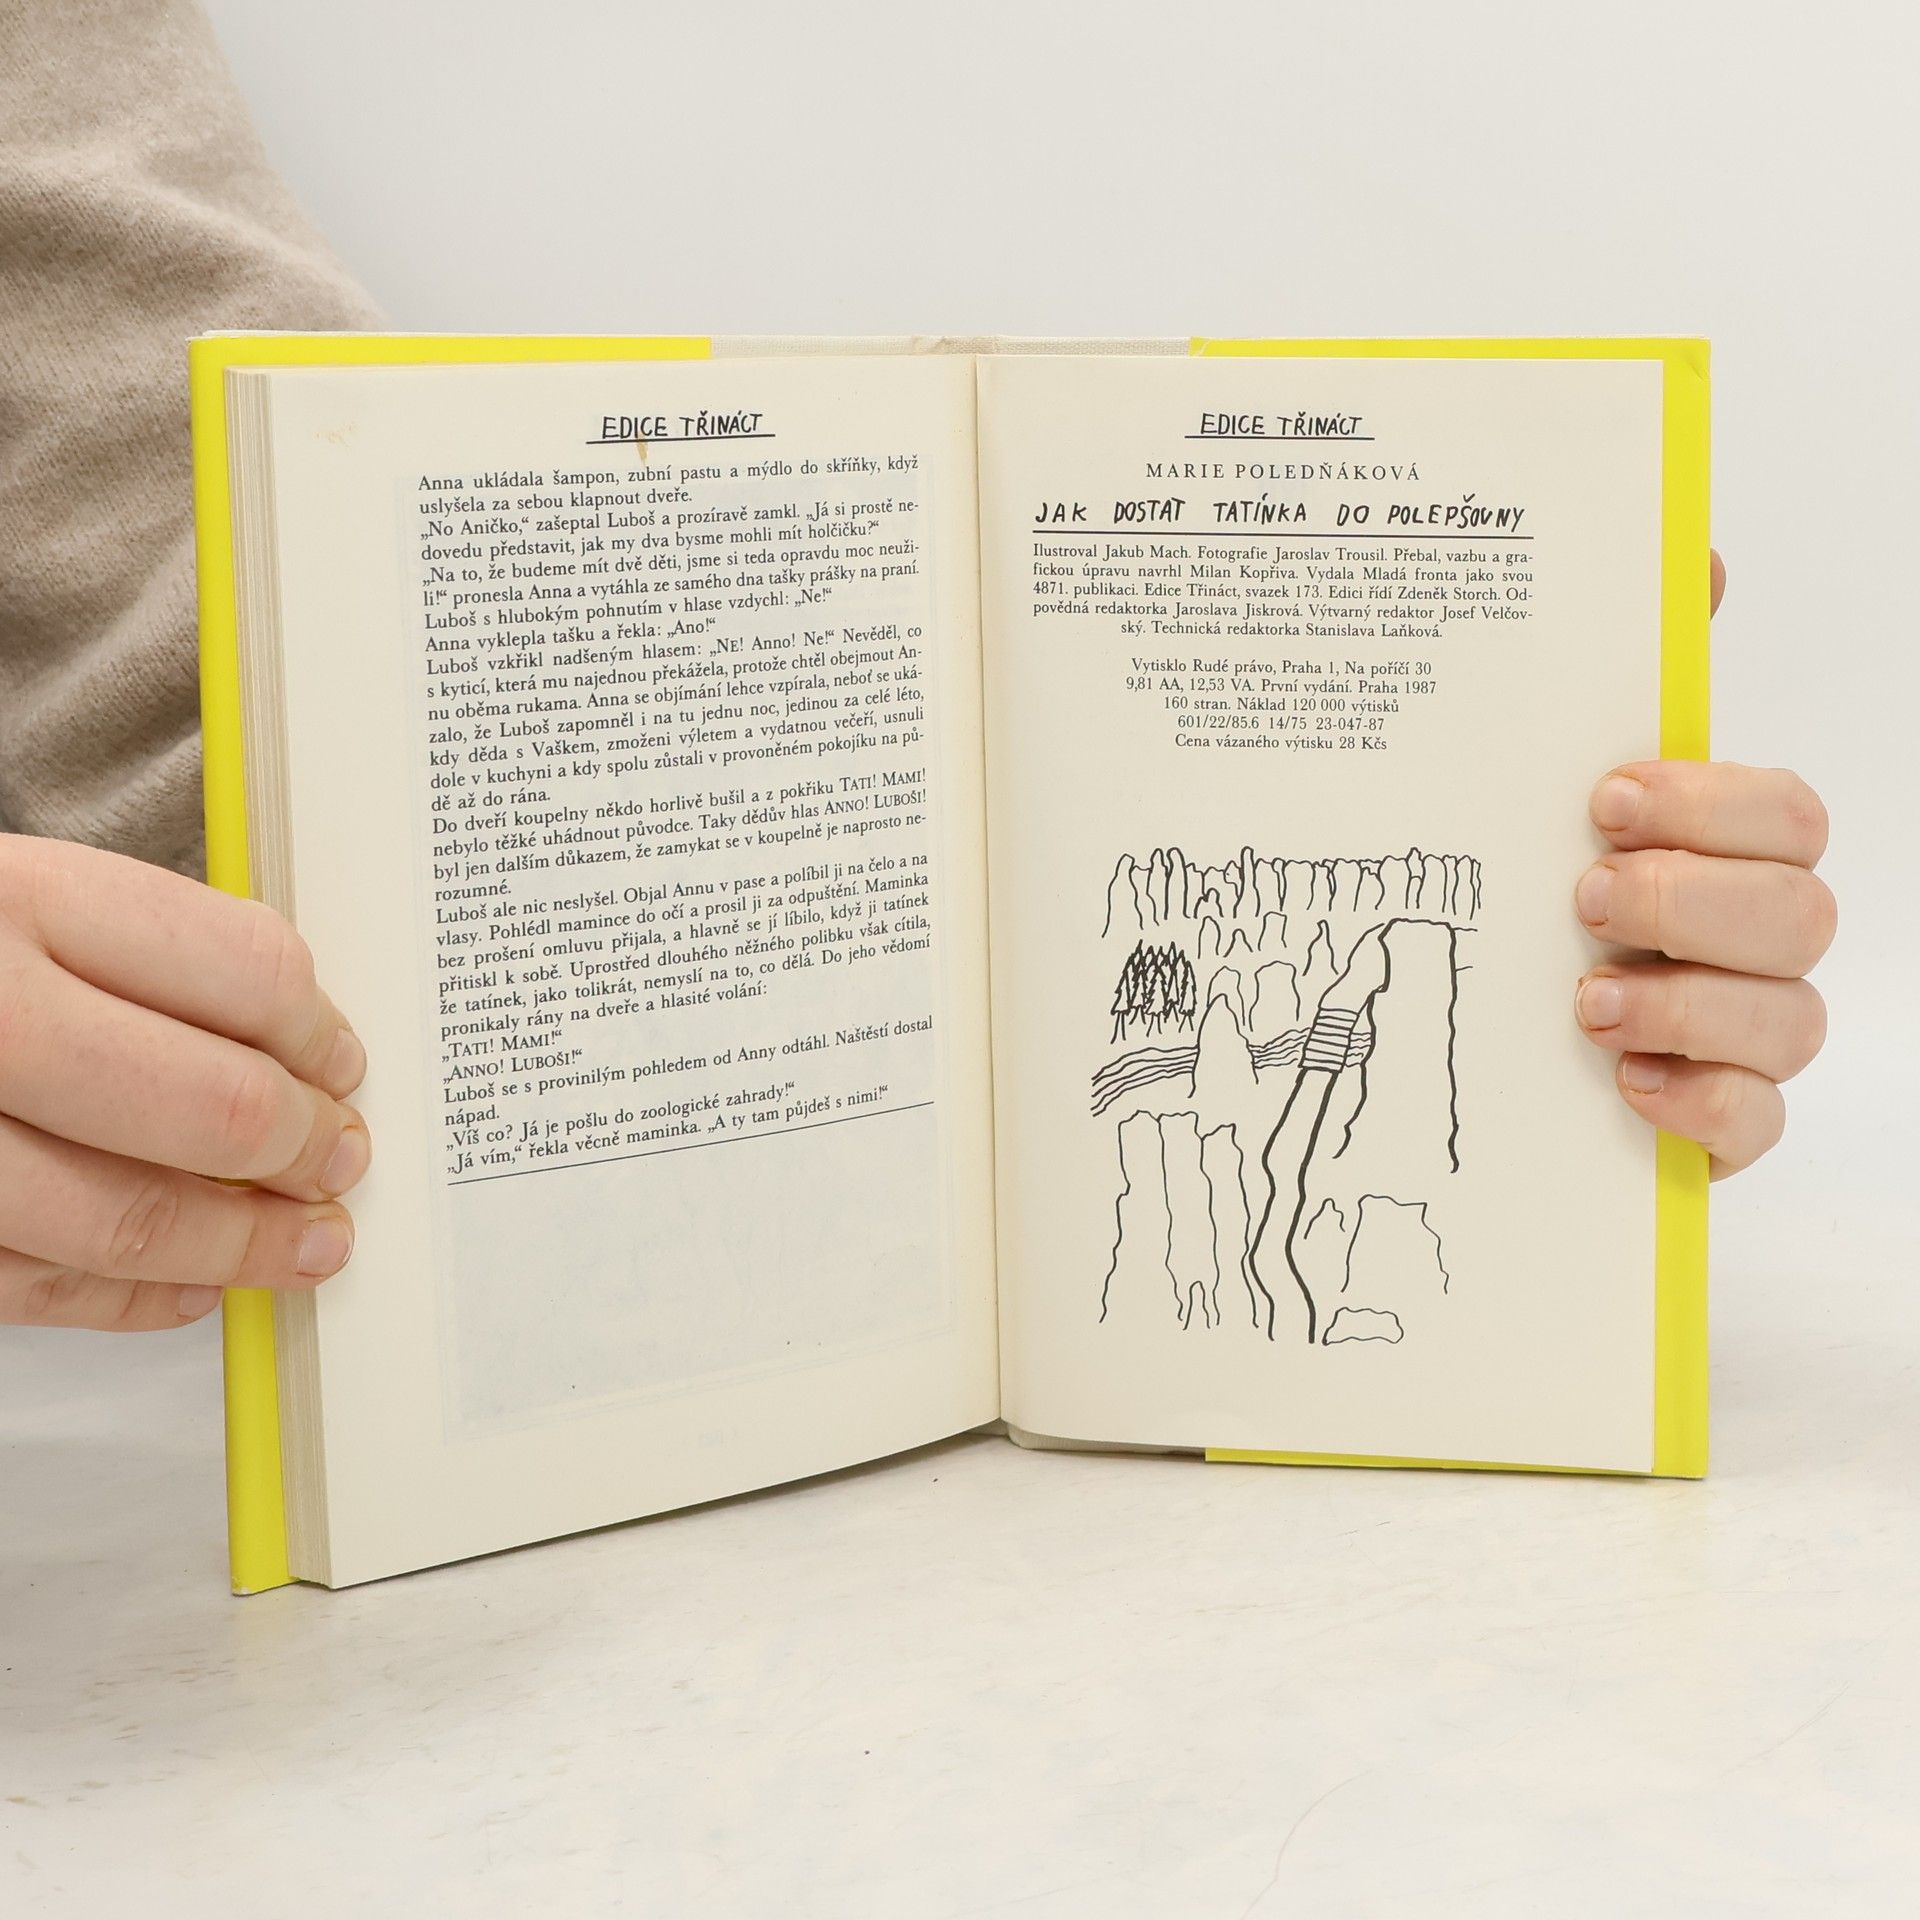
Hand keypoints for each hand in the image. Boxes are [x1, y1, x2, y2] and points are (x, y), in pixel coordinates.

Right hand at [0, 836, 368, 1329]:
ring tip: (304, 1245)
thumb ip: (134, 951)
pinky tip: (188, 1288)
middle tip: (340, 1159)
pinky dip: (132, 1301)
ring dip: (241, 1248)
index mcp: (14, 899)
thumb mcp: (10, 893)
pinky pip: (35, 1288)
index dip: (320, 1031)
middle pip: (213, 1106)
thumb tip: (296, 1042)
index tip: (342, 1063)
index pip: (246, 972)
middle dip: (305, 1148)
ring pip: (129, 1220)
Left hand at [1574, 556, 1831, 1175]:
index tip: (1605, 799)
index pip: (1785, 814)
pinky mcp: (1721, 1120)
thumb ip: (1618, 682)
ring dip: (1689, 1002)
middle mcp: (1750, 938)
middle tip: (1584, 895)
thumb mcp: (1538, 788)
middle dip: (1690, 899)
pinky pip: (1757, 1120)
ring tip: (1586, 1000)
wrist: (1474, 1044)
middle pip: (1799, 910)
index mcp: (1722, 852)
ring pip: (1791, 1016)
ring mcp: (1745, 1034)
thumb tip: (1696, 557)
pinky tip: (1624, 1082)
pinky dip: (1701, 1102)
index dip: (1712, 803)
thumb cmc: (1526, 899)